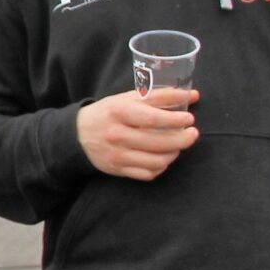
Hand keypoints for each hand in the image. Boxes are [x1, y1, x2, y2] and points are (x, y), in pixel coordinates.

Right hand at [76, 88, 199, 180]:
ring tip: (178, 145)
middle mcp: (117, 135)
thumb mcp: (127, 98)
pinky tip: (164, 157)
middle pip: (158, 142)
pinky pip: (148, 173)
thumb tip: (191, 95)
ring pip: (156, 160)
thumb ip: (159, 96)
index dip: (176, 120)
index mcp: (119, 112)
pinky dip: (161, 166)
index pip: (153, 118)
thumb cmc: (108, 113)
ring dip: (174, 153)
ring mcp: (117, 154)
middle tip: (192, 133)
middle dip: (182, 139)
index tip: (189, 118)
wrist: (78, 135)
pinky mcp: (118, 169)